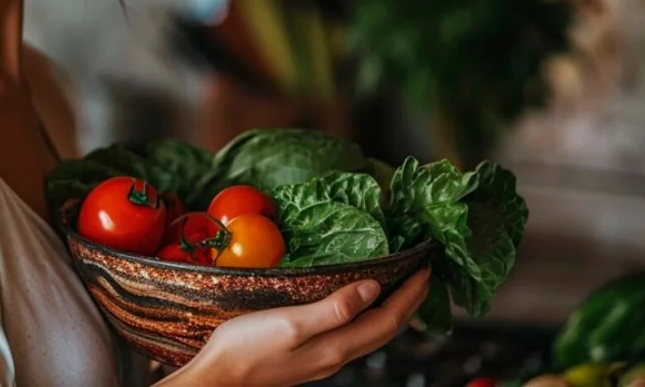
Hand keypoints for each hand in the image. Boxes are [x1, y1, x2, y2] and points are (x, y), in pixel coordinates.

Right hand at [157, 267, 430, 386]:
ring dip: (389, 311)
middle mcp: (334, 356)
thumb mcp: (291, 323)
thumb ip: (333, 309)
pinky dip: (365, 317)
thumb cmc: (246, 347)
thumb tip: (373, 289)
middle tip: (422, 276)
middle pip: (384, 330)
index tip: (425, 269)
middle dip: (408, 304)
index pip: (386, 320)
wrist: (219, 377)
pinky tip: (356, 307)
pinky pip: (351, 335)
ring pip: (369, 334)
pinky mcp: (307, 356)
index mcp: (335, 347)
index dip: (410, 296)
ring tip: (399, 289)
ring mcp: (321, 359)